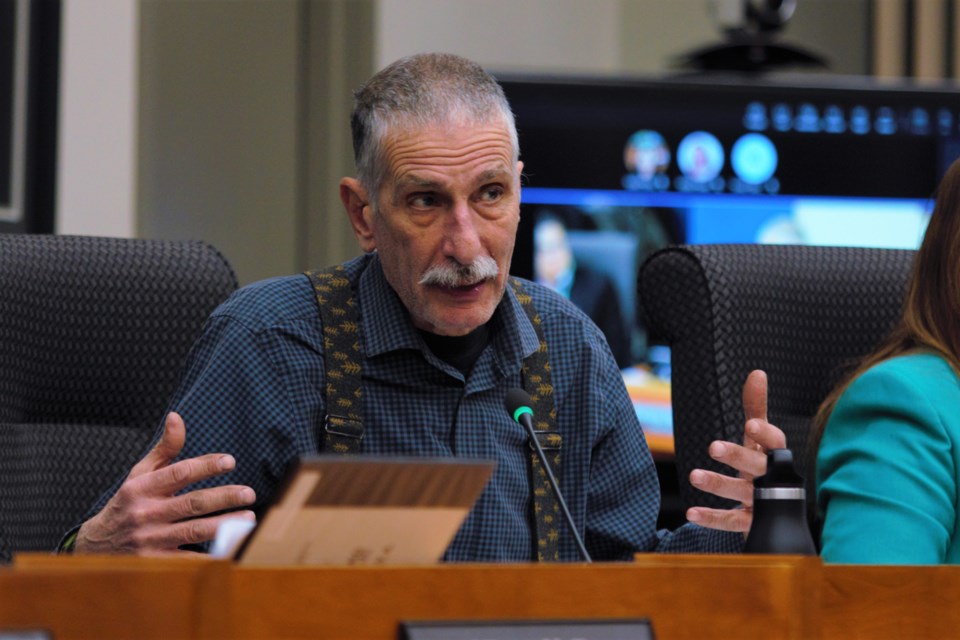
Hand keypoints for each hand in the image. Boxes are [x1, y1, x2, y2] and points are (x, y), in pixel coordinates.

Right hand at [75, 412, 256, 554]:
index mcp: (142, 488)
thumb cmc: (128, 503)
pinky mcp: (154, 562)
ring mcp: (150, 540)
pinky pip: (187, 560)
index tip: (230, 461)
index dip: (206, 466)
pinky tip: (232, 548)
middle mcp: (145, 513)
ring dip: (225, 525)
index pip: (179, 473)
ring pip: (194, 531)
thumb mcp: (140, 474)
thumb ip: (164, 449)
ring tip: (249, 518)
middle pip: (192, 503)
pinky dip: (210, 556)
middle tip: (249, 493)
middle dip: (223, 497)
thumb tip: (177, 417)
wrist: (96, 546)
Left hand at [685, 370, 785, 531]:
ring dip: (717, 484)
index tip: (750, 424)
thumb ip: (756, 407)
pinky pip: (731, 522)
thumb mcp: (759, 437)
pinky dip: (712, 518)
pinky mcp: (751, 523)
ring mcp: (762, 502)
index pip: (775, 442)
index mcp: (772, 454)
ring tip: (694, 476)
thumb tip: (757, 373)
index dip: (765, 433)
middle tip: (713, 446)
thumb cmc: (764, 464)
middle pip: (757, 466)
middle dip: (737, 456)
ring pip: (741, 493)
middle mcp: (770, 478)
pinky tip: (691, 513)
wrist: (780, 511)